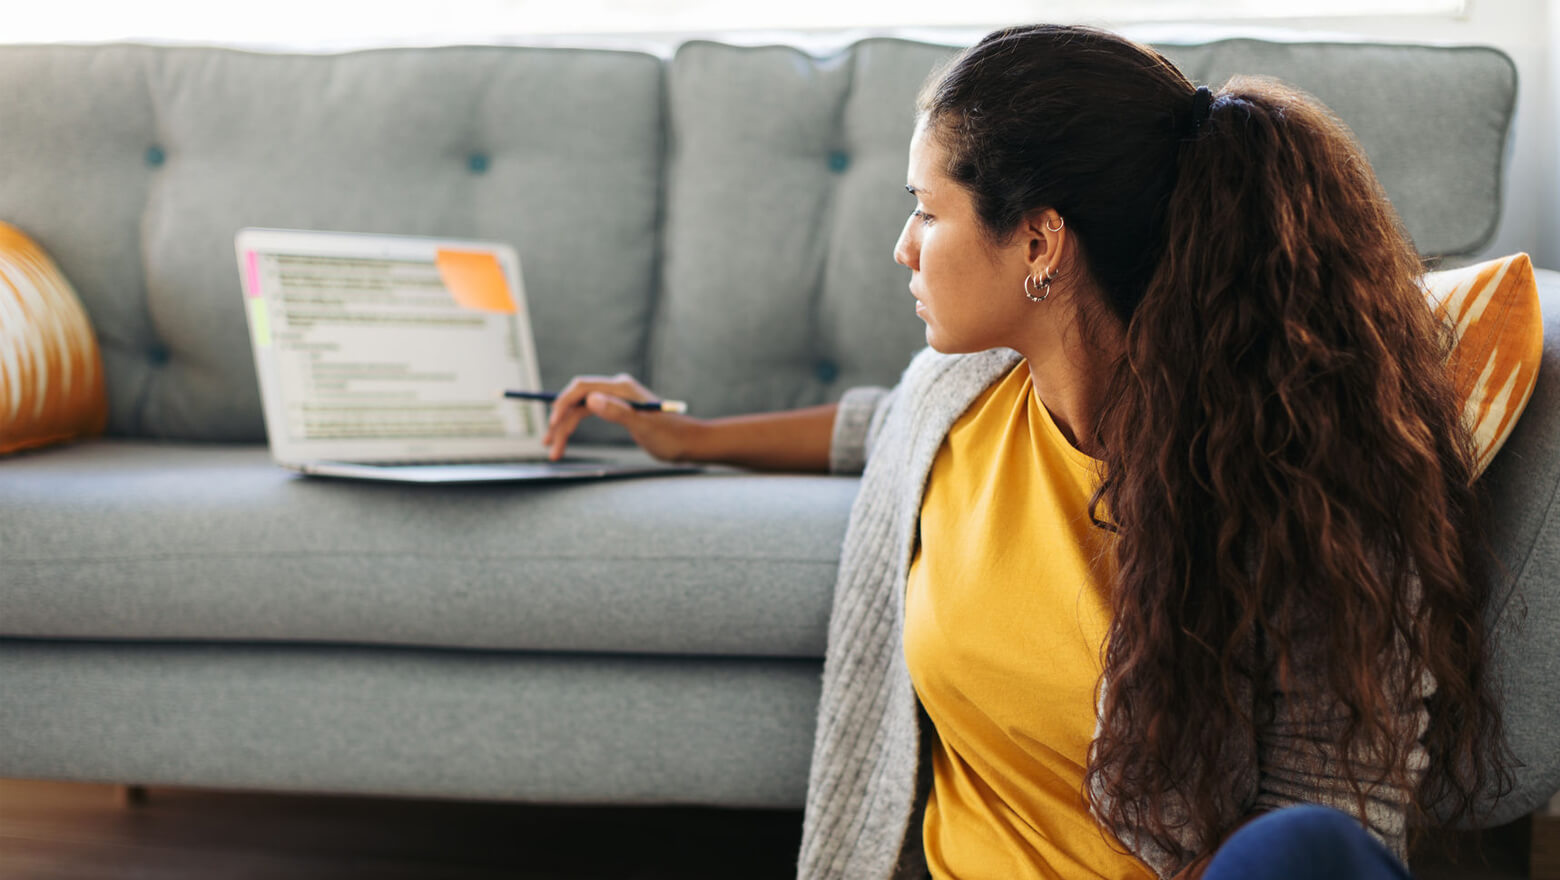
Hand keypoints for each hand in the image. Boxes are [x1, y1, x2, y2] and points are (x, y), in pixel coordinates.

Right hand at [541, 373, 699, 461]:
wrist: (688, 443)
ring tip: (553, 450)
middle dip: (560, 421)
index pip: (582, 388)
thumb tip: (591, 399)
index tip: (552, 424)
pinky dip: (575, 427)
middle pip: (577, 400)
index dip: (563, 404)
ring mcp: (616, 399)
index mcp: (621, 387)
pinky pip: (587, 414)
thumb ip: (618, 411)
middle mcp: (616, 389)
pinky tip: (565, 439)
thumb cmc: (670, 436)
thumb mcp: (643, 426)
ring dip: (564, 428)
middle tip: (549, 444)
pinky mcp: (617, 410)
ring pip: (580, 409)